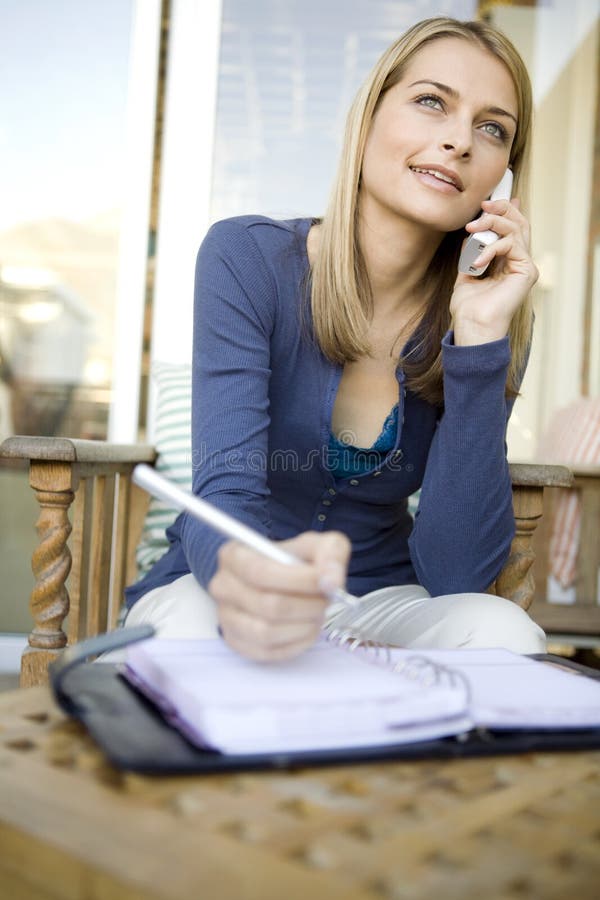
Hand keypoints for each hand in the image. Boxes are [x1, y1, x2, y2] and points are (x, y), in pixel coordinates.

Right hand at [208, 530, 350, 661]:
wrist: (281, 581)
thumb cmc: (295, 562)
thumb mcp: (316, 545)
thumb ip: (329, 553)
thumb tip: (331, 581)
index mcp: (234, 556)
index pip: (261, 572)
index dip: (299, 581)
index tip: (326, 583)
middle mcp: (222, 586)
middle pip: (268, 605)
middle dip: (307, 606)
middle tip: (325, 601)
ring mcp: (226, 617)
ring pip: (267, 632)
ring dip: (303, 626)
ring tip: (317, 614)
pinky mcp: (236, 642)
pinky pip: (267, 652)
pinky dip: (295, 644)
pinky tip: (307, 628)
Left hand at [451, 198, 538, 345]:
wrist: (473, 325)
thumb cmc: (469, 306)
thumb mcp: (466, 272)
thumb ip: (471, 253)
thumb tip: (471, 234)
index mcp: (508, 262)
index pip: (512, 228)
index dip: (503, 211)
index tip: (485, 203)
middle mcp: (520, 262)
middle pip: (519, 223)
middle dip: (500, 210)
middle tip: (482, 207)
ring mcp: (525, 266)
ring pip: (517, 229)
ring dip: (492, 224)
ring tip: (471, 230)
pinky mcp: (527, 271)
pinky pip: (511, 245)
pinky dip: (491, 249)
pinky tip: (477, 261)